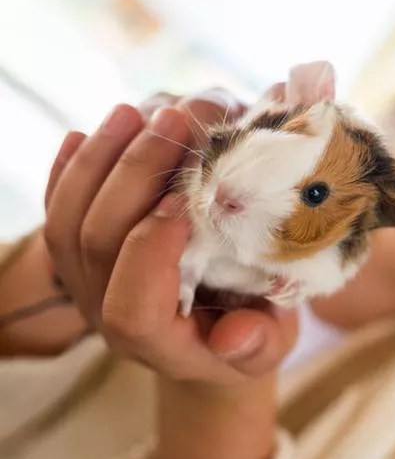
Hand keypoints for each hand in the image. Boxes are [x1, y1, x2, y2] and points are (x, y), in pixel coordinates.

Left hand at [43, 88, 296, 384]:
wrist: (218, 327)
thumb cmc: (253, 331)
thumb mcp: (271, 345)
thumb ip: (256, 345)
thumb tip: (232, 337)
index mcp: (159, 342)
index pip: (132, 306)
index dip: (151, 250)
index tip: (188, 199)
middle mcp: (110, 313)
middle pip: (96, 244)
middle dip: (132, 176)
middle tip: (174, 123)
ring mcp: (86, 281)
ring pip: (67, 220)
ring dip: (99, 159)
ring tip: (135, 113)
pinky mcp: (79, 253)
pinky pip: (58, 209)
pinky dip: (70, 168)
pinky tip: (89, 132)